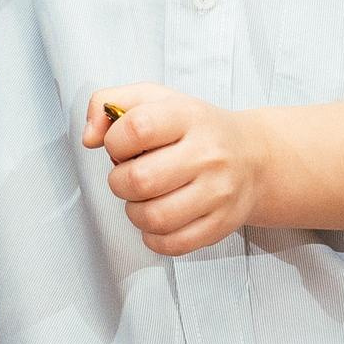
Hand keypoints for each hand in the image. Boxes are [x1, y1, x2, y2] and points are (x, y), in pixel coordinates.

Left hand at [84, 85, 269, 255]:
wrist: (254, 158)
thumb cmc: (195, 129)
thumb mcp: (155, 99)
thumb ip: (109, 103)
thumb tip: (89, 137)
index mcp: (188, 116)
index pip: (137, 128)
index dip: (114, 142)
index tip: (121, 146)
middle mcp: (208, 154)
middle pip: (140, 179)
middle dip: (119, 182)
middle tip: (129, 177)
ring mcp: (218, 192)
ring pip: (155, 217)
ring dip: (134, 212)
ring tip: (142, 199)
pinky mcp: (221, 224)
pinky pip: (173, 244)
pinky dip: (154, 237)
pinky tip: (157, 220)